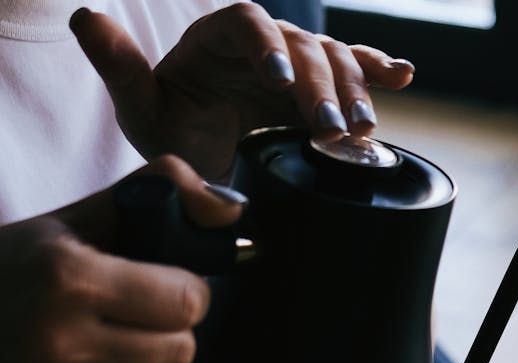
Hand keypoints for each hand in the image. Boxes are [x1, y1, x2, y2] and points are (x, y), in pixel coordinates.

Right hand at [0, 157, 243, 362]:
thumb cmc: (6, 273)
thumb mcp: (67, 223)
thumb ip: (154, 196)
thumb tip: (231, 212)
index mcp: (68, 278)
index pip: (186, 302)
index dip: (186, 292)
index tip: (167, 287)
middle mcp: (59, 341)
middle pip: (180, 351)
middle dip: (168, 332)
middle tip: (135, 318)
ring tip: (107, 350)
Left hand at [70, 3, 415, 179]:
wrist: (202, 159)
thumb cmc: (172, 133)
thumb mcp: (142, 111)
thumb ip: (121, 70)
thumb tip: (86, 19)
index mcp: (215, 41)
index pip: (245, 22)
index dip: (267, 45)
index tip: (281, 82)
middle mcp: (259, 44)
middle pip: (300, 43)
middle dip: (321, 83)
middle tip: (331, 127)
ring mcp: (293, 65)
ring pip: (331, 59)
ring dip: (353, 89)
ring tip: (362, 129)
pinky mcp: (316, 88)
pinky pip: (351, 71)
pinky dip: (378, 71)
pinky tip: (402, 77)